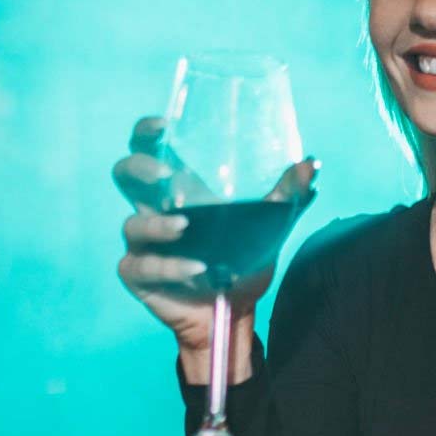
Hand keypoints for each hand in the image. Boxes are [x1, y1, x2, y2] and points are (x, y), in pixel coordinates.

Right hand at [111, 115, 318, 356]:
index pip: (148, 146)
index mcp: (178, 186)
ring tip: (185, 228)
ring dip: (158, 224)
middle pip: (124, 173)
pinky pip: (143, 265)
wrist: (234, 309)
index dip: (147, 131)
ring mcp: (142, 242)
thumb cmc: (243, 258)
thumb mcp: (268, 224)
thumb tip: (311, 163)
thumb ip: (287, 195)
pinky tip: (196, 269)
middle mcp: (153, 208)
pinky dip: (170, 266)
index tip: (164, 125)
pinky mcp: (138, 273)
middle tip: (166, 175)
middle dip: (140, 168)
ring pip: (132, 223)